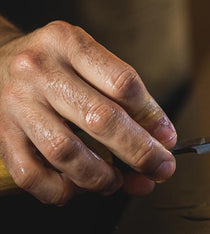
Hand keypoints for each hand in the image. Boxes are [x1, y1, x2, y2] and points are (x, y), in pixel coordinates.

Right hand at [0, 20, 176, 204]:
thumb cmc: (54, 65)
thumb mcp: (87, 59)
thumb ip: (124, 95)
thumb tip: (162, 139)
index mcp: (68, 43)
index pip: (122, 83)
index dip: (152, 117)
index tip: (168, 139)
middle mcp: (39, 70)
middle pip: (100, 119)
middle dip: (140, 152)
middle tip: (161, 169)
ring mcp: (16, 104)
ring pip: (65, 152)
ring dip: (101, 176)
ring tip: (118, 181)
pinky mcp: (0, 135)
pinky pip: (32, 174)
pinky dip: (62, 190)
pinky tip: (79, 188)